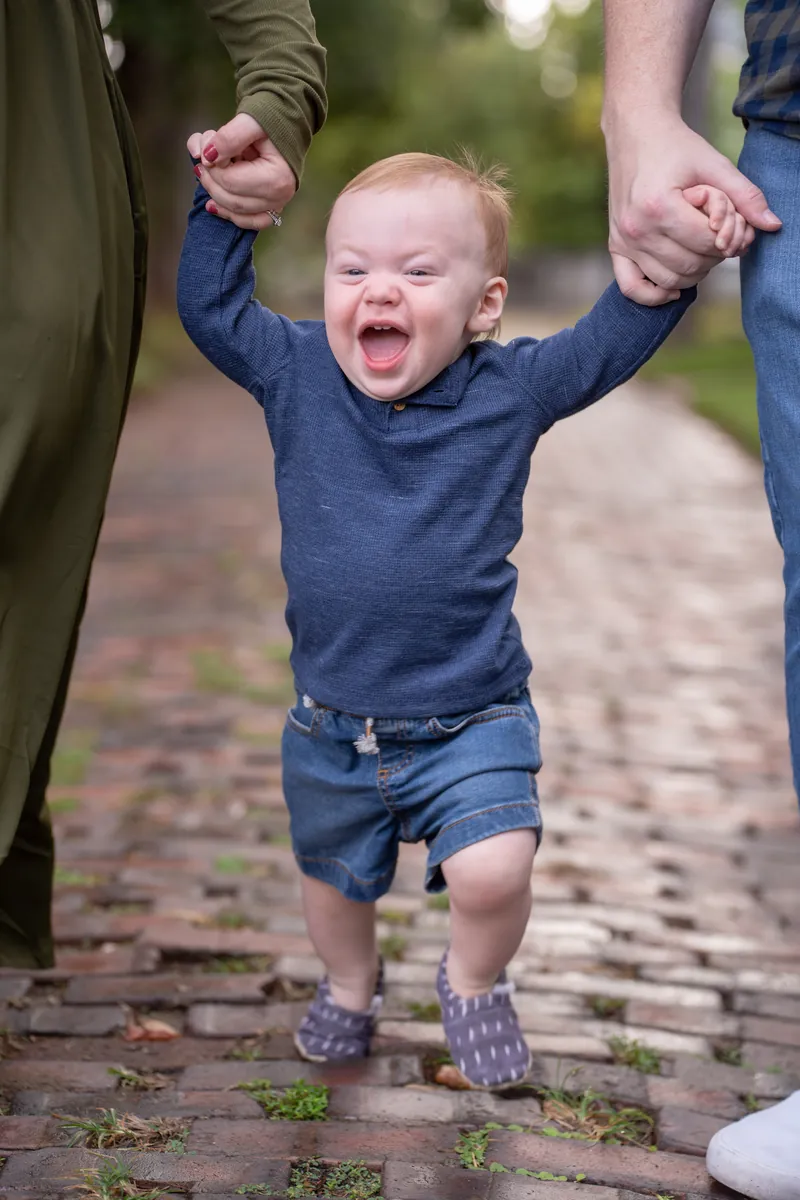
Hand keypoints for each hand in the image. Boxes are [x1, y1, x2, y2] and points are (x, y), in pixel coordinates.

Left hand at [186, 114, 295, 230]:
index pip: (231, 180)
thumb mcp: (249, 120)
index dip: (212, 166)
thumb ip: (228, 137)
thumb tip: (207, 157)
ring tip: (205, 172)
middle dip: (210, 178)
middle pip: (231, 198)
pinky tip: (212, 205)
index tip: (208, 147)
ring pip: (236, 211)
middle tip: (201, 158)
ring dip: (214, 193)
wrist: (287, 124)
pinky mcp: (271, 209)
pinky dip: (228, 214)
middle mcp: (279, 197)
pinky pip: (248, 221)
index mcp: (277, 177)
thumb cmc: (271, 120)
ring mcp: (276, 205)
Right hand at [605, 111, 780, 304]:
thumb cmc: (676, 147)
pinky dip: (654, 295)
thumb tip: (772, 224)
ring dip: (693, 274)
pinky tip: (673, 289)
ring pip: (669, 281)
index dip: (727, 238)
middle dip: (713, 256)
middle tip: (718, 237)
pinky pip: (633, 288)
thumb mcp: (713, 164)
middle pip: (690, 266)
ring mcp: (624, 241)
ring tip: (700, 251)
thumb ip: (744, 194)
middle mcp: (637, 229)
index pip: (706, 242)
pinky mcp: (615, 246)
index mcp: (659, 206)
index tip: (729, 223)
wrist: (635, 135)